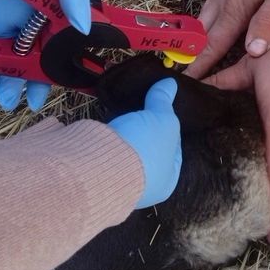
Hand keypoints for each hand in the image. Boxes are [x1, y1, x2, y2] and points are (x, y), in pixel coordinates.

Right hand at [108, 78, 181, 207]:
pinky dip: (108, 137)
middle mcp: (144, 186)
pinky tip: (110, 123)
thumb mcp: (162, 119)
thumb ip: (163, 101)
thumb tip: (170, 83)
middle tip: (143, 111)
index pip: (173, 152)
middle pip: (148, 152)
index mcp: (166, 181)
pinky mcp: (96, 170)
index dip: (171, 130)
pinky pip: (106, 150)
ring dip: (125, 135)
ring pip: (126, 152)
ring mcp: (118, 180)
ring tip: (126, 114)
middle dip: (146, 132)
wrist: (100, 165)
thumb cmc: (144, 148)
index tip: (164, 113)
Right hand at [186, 0, 269, 77]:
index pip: (214, 44)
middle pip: (201, 35)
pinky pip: (206, 8)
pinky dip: (199, 25)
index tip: (186, 83)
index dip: (201, 65)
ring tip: (182, 62)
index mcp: (236, 7)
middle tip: (177, 80)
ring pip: (201, 21)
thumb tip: (252, 51)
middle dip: (189, 58)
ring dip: (191, 42)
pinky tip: (199, 33)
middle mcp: (221, 0)